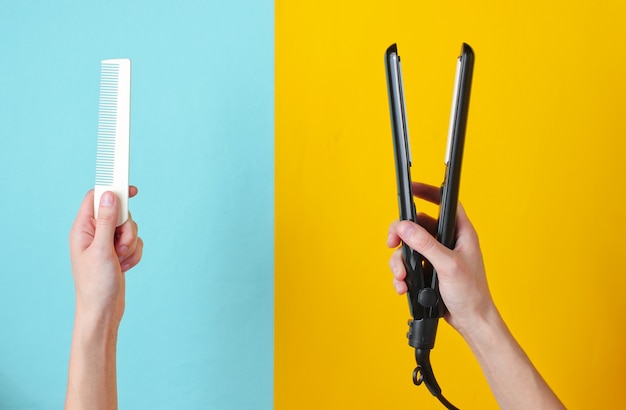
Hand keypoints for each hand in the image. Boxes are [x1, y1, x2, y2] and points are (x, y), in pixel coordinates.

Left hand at [69, 187, 142, 326]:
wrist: (103, 310)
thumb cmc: (96, 284)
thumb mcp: (101, 249)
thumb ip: (105, 220)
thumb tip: (108, 195)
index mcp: (83, 229)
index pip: (96, 198)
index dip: (113, 190)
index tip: (131, 189)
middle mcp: (94, 233)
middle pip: (118, 213)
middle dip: (126, 229)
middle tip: (119, 246)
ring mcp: (106, 243)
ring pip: (129, 228)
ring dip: (130, 243)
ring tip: (120, 260)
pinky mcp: (117, 252)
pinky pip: (134, 242)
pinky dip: (133, 253)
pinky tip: (125, 266)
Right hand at [387, 182, 495, 336]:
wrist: (472, 321)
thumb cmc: (472, 294)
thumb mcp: (447, 265)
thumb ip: (426, 244)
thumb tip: (405, 227)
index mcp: (460, 233)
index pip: (444, 203)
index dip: (428, 192)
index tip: (412, 188)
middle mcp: (448, 241)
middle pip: (418, 225)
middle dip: (402, 235)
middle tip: (392, 242)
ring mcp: (438, 256)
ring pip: (409, 247)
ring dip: (400, 261)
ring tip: (401, 276)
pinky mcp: (429, 271)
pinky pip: (409, 265)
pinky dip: (402, 274)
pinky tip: (403, 285)